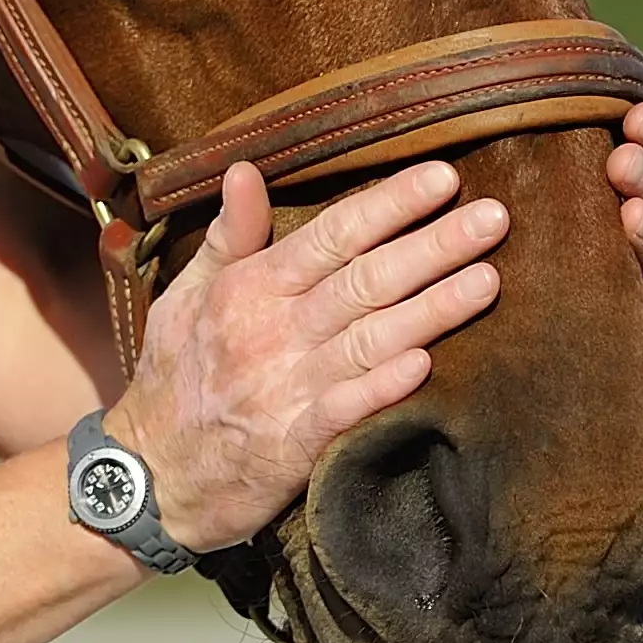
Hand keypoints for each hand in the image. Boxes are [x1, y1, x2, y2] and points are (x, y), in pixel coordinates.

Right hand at [99, 160, 507, 551]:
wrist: (148, 474)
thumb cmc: (176, 377)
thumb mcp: (186, 296)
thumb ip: (228, 236)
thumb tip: (246, 168)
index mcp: (249, 290)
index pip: (331, 235)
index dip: (389, 205)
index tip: (442, 178)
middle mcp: (272, 331)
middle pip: (365, 280)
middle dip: (434, 245)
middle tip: (494, 216)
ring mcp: (286, 387)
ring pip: (372, 338)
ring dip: (433, 308)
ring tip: (490, 279)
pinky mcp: (295, 443)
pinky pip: (348, 407)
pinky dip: (386, 385)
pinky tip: (430, 364)